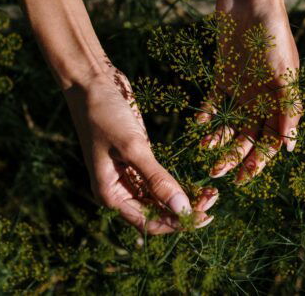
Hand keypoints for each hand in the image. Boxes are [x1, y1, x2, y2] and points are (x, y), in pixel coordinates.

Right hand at [63, 66, 216, 233]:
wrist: (91, 82)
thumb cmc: (104, 114)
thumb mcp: (132, 147)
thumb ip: (157, 179)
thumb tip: (182, 210)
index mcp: (110, 194)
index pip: (148, 221)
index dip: (177, 222)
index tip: (204, 216)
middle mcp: (119, 189)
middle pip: (155, 211)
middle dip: (183, 210)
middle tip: (212, 199)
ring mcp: (128, 173)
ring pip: (159, 196)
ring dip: (183, 196)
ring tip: (210, 192)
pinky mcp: (137, 156)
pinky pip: (158, 177)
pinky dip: (175, 181)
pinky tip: (195, 181)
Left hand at [199, 0, 301, 183]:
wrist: (250, 3)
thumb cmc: (273, 37)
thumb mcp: (284, 74)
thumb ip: (288, 109)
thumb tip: (289, 148)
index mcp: (280, 101)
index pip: (271, 141)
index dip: (259, 161)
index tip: (244, 179)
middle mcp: (261, 100)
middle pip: (249, 137)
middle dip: (235, 157)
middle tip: (217, 173)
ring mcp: (241, 89)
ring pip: (230, 124)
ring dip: (219, 140)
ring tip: (206, 152)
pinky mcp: (223, 77)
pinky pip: (213, 102)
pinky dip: (206, 115)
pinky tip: (198, 128)